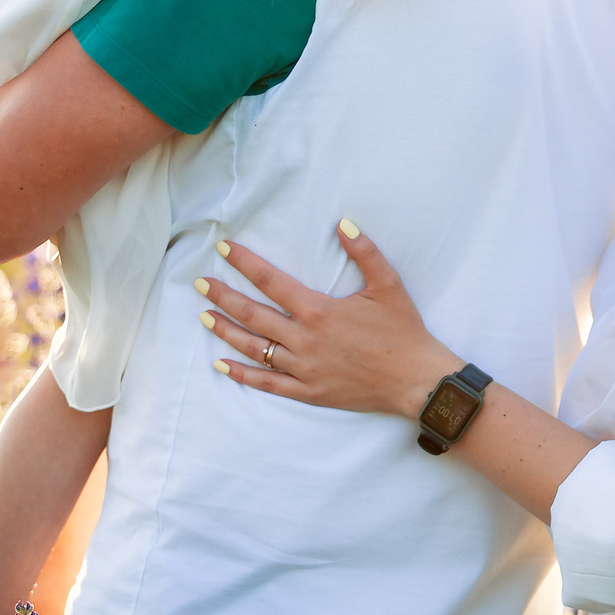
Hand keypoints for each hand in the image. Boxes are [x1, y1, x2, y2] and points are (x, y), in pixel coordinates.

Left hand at [199, 224, 463, 419]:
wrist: (414, 380)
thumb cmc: (403, 330)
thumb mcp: (388, 285)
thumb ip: (365, 252)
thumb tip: (342, 223)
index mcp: (318, 310)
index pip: (271, 281)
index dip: (245, 263)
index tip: (224, 248)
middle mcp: (304, 339)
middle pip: (253, 313)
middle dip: (223, 296)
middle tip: (200, 282)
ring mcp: (303, 368)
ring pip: (254, 348)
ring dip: (226, 331)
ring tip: (204, 316)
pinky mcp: (307, 391)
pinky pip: (267, 383)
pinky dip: (242, 374)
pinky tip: (221, 365)